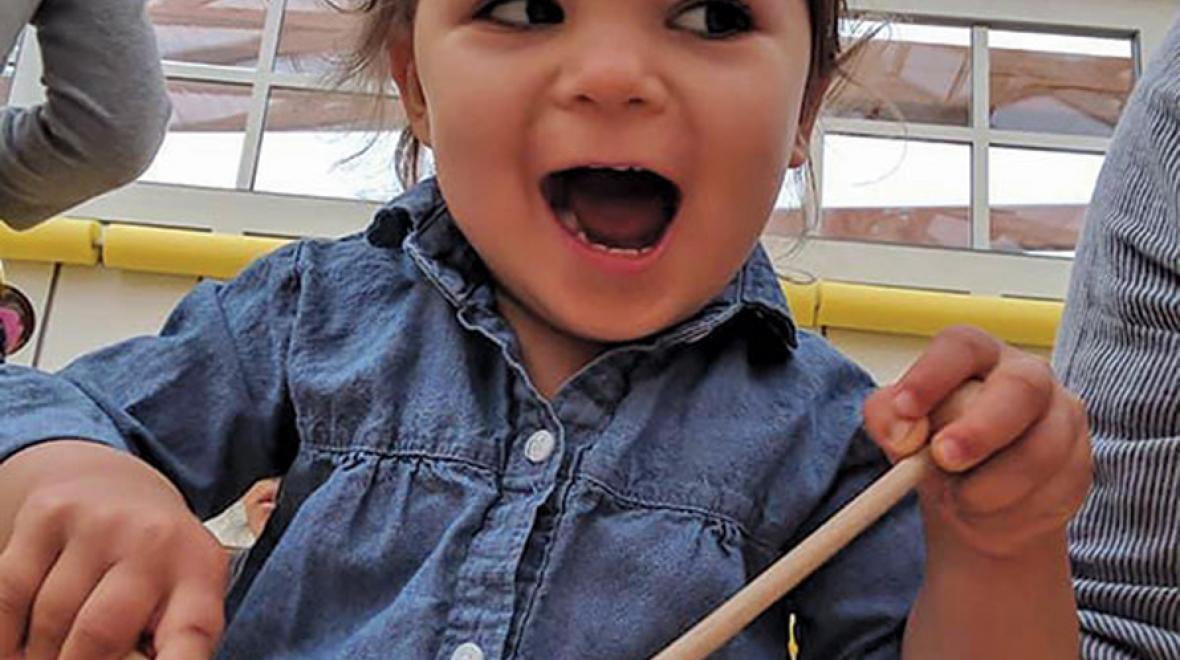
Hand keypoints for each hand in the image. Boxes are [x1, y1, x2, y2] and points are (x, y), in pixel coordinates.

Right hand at [0, 441, 227, 659]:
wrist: (114, 487)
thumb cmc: (151, 560)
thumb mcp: (181, 596)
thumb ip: (166, 642)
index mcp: (199, 573)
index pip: (191, 634)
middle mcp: (155, 540)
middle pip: (100, 634)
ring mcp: (101, 522)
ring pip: (50, 620)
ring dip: (40, 656)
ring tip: (49, 656)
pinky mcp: (49, 513)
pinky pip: (10, 595)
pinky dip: (7, 635)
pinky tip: (17, 646)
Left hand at [863, 326, 1092, 558]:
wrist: (974, 500)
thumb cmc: (932, 448)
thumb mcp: (896, 430)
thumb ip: (887, 419)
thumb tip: (904, 432)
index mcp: (975, 354)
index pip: (960, 347)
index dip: (932, 375)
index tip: (906, 410)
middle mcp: (1026, 375)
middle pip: (1020, 389)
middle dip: (981, 429)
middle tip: (943, 459)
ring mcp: (1062, 417)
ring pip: (1041, 450)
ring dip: (990, 488)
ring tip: (958, 500)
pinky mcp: (1080, 463)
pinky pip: (1053, 492)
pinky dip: (1012, 515)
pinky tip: (990, 514)